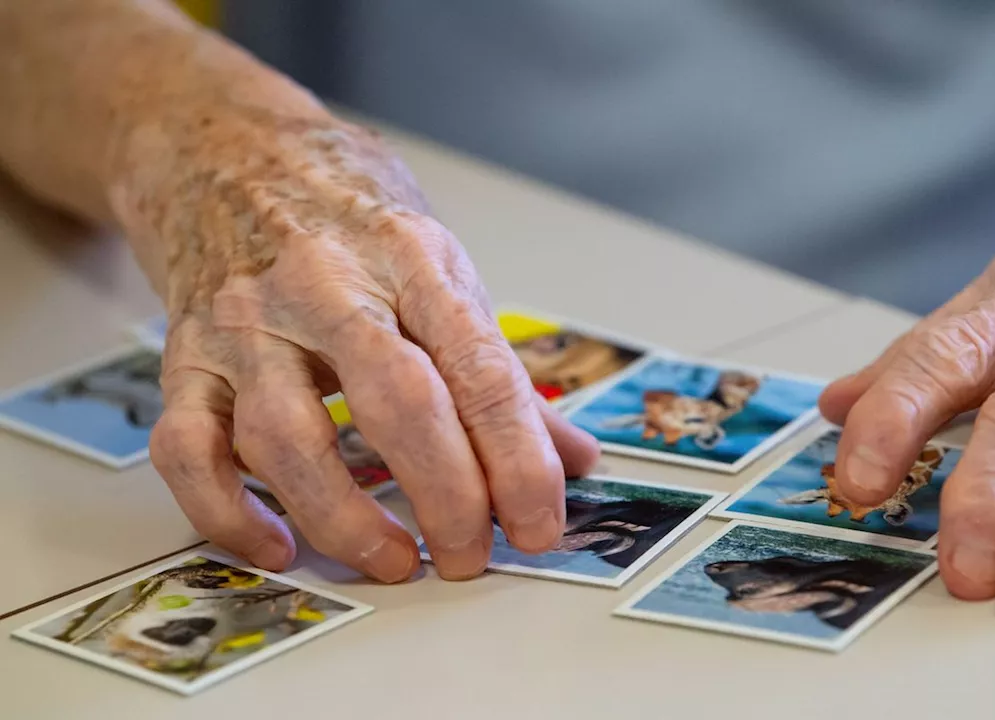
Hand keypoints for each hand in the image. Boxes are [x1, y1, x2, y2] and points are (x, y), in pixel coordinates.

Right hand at [119, 108, 598, 581]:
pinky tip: (279, 545)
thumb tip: (572, 457)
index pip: (480, 370)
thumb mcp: (437, 267)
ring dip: (345, 518)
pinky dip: (228, 512)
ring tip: (396, 561)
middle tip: (472, 556)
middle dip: (447, 495)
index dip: (518, 459)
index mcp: (410, 260)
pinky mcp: (184, 358)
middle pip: (397, 404)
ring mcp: (246, 324)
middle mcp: (326, 288)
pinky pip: (189, 449)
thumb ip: (498, 367)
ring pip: (287, 438)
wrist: (222, 151)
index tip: (539, 523)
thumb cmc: (345, 215)